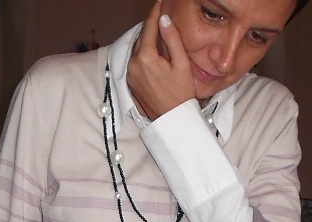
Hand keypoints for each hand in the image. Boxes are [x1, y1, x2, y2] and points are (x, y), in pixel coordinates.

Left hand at [127, 0, 195, 119]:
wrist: (172, 120)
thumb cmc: (181, 94)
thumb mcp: (182, 64)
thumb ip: (172, 40)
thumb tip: (164, 20)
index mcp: (145, 57)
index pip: (149, 27)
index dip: (156, 12)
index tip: (161, 2)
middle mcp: (133, 64)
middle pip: (142, 37)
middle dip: (152, 24)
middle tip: (162, 13)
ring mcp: (130, 74)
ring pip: (139, 48)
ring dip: (148, 38)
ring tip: (160, 30)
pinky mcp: (131, 82)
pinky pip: (137, 60)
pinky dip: (144, 52)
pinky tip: (155, 51)